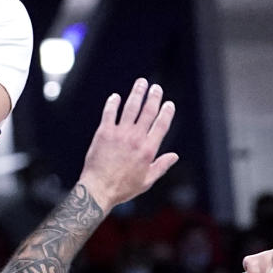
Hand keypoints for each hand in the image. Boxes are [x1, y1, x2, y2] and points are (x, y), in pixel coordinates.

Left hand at [79, 79, 177, 211]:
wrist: (98, 189)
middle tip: (156, 88)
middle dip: (153, 97)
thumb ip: (161, 165)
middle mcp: (136, 138)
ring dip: (137, 93)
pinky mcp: (104, 133)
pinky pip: (109, 113)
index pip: (161, 125)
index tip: (169, 103)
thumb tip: (174, 156)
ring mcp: (119, 133)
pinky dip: (113, 103)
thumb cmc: (122, 188)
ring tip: (141, 83)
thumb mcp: (147, 180)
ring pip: (131, 108)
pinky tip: (116, 96)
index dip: (166, 112)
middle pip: (148, 112)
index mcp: (148, 149)